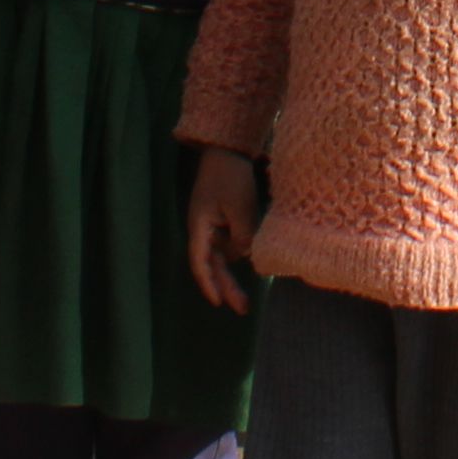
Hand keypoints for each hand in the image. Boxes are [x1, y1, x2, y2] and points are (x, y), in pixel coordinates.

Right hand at [184, 147, 259, 313]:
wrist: (229, 150)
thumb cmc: (230, 176)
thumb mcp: (240, 206)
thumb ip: (244, 234)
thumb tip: (248, 257)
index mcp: (200, 227)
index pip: (201, 262)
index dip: (208, 283)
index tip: (219, 303)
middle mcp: (205, 231)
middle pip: (215, 265)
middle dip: (227, 287)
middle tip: (243, 308)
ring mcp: (215, 226)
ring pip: (226, 256)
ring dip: (236, 271)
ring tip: (252, 289)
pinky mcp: (226, 221)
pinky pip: (234, 242)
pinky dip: (243, 252)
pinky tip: (257, 259)